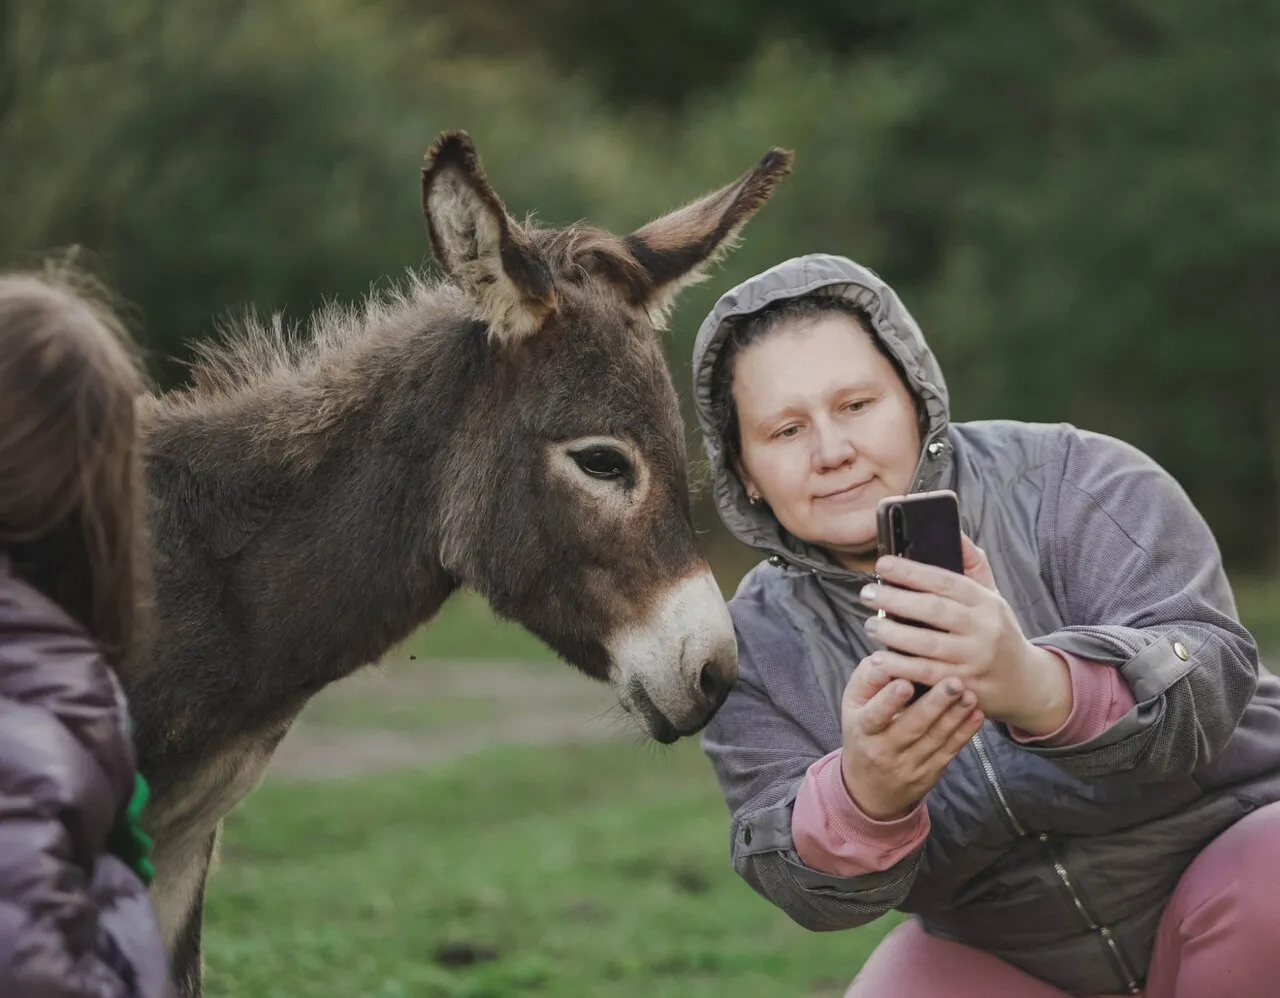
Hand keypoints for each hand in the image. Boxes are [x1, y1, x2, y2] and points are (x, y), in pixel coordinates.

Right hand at [840, 655, 985, 820]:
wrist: (870, 789)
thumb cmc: (862, 733)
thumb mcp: (852, 706)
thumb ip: (867, 680)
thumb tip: (884, 656)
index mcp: (862, 730)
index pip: (874, 715)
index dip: (889, 701)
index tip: (906, 683)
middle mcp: (883, 750)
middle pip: (911, 727)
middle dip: (935, 704)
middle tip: (955, 682)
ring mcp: (908, 764)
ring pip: (934, 739)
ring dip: (955, 716)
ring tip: (970, 694)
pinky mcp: (929, 773)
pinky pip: (949, 752)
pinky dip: (964, 734)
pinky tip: (976, 716)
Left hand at [859, 535, 1072, 734]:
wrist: (1023, 682)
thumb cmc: (996, 631)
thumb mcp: (992, 596)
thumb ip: (972, 564)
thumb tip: (953, 530)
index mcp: (986, 602)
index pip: (946, 581)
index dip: (912, 571)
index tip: (882, 563)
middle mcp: (983, 629)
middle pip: (934, 611)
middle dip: (896, 600)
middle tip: (867, 593)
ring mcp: (974, 660)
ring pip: (927, 645)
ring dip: (893, 634)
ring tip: (870, 624)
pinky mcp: (964, 687)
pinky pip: (927, 675)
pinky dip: (900, 667)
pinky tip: (879, 658)